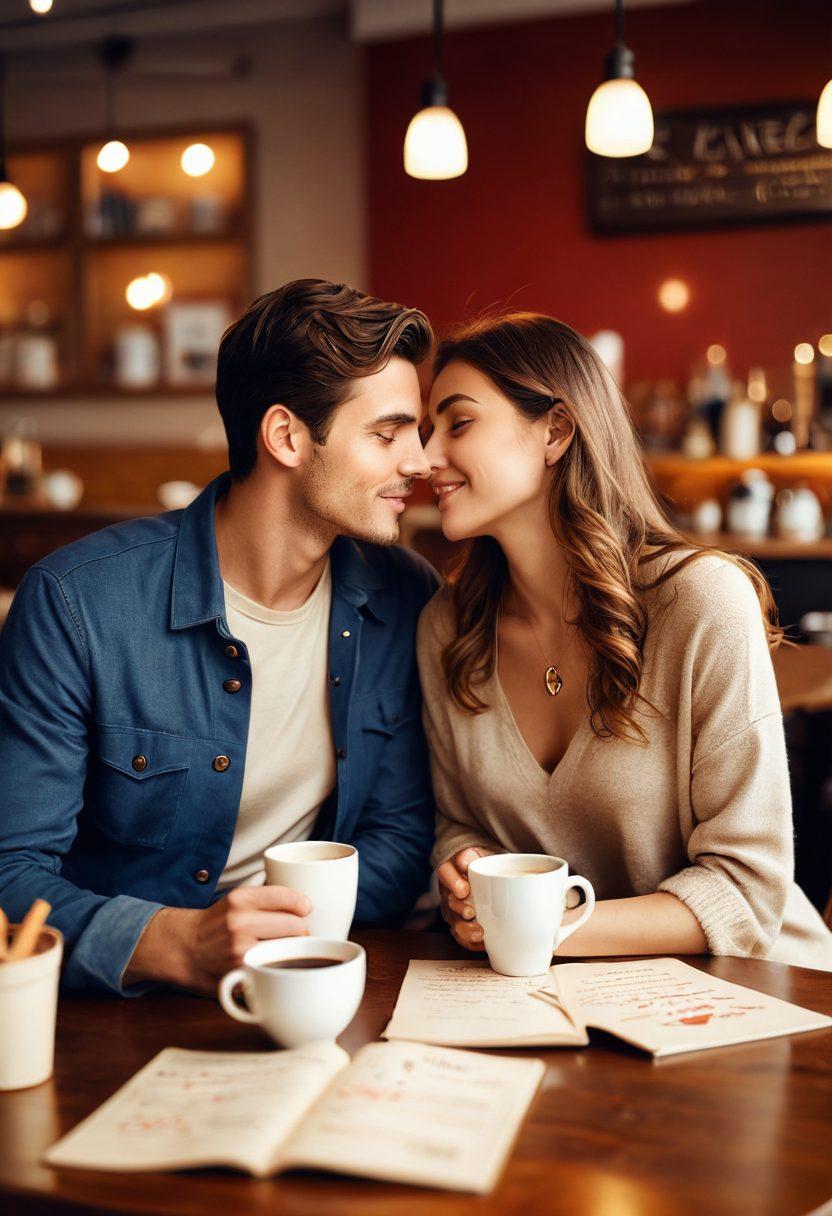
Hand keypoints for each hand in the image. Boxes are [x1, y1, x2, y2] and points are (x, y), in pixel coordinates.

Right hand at [124, 885, 311, 994]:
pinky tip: (275, 966)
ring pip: (289, 949)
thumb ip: (265, 899)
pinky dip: (280, 968)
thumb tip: (305, 905)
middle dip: (301, 932)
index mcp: (240, 899)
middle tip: (297, 936)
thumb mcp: (235, 901)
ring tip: (286, 951)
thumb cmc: (216, 925)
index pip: (286, 897)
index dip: (302, 904)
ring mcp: (240, 950)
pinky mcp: (241, 974)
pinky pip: (276, 969)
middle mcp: (239, 922)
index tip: (306, 909)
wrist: (184, 950)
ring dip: (293, 951)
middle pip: (296, 927)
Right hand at [436, 847, 495, 950]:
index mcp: (449, 870)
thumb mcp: (479, 853)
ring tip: (480, 934)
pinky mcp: (458, 923)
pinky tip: (482, 944)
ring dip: (466, 930)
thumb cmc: (481, 863)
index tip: (463, 889)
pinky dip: (470, 942)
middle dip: (459, 908)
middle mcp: (447, 891)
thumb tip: (466, 863)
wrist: (485, 874)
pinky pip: (460, 936)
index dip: (453, 882)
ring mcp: (452, 909)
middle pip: (449, 901)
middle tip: (471, 912)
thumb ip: (472, 856)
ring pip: (454, 921)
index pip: (445, 873)